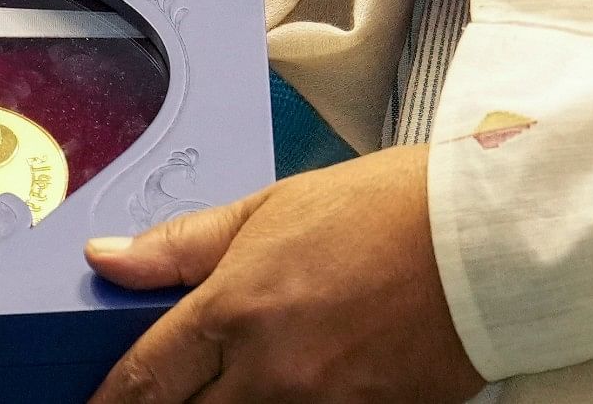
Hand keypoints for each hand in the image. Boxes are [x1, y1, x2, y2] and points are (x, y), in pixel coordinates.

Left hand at [85, 147, 485, 403]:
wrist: (484, 241)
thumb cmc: (383, 210)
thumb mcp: (270, 208)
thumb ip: (183, 244)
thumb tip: (108, 257)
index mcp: (236, 308)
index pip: (145, 378)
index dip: (110, 402)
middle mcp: (270, 371)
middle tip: (159, 398)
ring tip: (232, 386)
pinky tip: (279, 394)